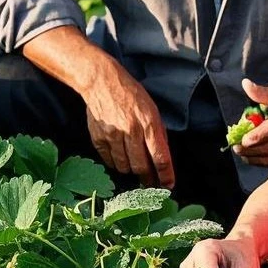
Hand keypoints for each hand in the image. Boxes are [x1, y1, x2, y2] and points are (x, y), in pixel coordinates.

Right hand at [83, 59, 174, 188]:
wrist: (102, 82)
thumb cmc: (132, 95)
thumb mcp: (152, 110)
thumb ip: (158, 133)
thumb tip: (162, 156)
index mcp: (149, 123)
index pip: (161, 157)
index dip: (166, 175)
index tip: (169, 186)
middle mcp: (132, 131)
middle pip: (141, 167)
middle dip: (148, 179)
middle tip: (151, 185)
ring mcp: (113, 136)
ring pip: (124, 167)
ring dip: (131, 170)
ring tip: (135, 167)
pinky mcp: (98, 138)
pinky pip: (109, 161)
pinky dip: (116, 163)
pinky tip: (120, 157)